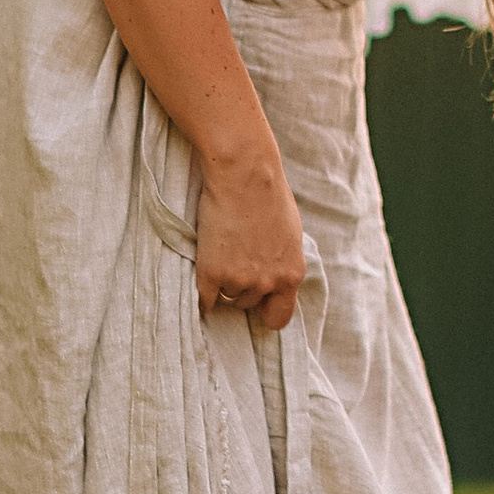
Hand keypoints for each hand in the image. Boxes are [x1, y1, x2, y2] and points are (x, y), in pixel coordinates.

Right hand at [193, 148, 306, 330]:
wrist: (244, 176)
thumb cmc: (269, 196)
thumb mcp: (290, 234)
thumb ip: (282, 261)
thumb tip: (275, 274)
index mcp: (291, 274)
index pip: (280, 318)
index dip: (267, 311)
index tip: (258, 304)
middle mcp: (267, 282)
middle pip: (248, 304)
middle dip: (242, 288)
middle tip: (235, 261)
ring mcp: (238, 280)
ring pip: (227, 297)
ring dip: (223, 282)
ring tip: (222, 253)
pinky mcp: (211, 273)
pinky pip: (204, 300)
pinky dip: (202, 295)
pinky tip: (202, 282)